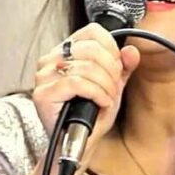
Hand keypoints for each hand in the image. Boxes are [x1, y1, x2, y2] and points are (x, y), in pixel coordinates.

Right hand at [33, 23, 140, 155]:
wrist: (79, 142)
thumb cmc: (91, 114)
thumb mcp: (112, 86)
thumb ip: (123, 67)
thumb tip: (131, 52)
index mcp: (66, 51)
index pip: (93, 32)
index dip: (111, 49)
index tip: (117, 68)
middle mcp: (52, 59)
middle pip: (92, 49)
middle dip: (111, 71)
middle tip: (113, 88)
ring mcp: (44, 76)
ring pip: (87, 67)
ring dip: (106, 86)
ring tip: (107, 99)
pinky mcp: (43, 94)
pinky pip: (77, 83)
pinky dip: (96, 93)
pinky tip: (100, 103)